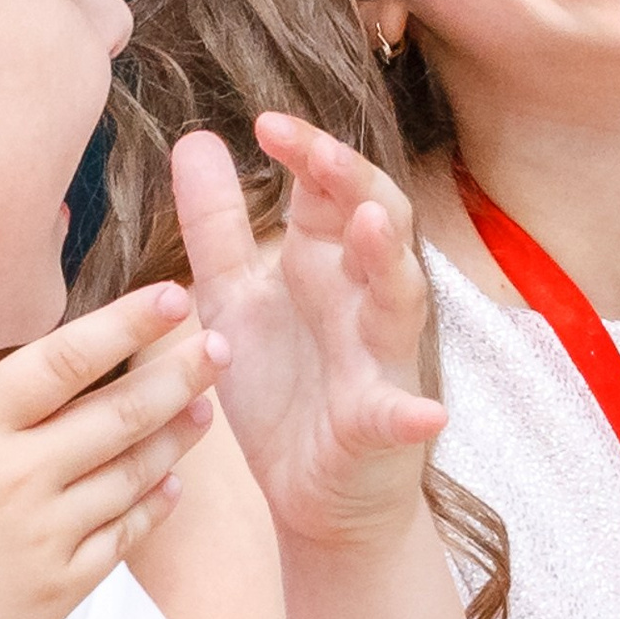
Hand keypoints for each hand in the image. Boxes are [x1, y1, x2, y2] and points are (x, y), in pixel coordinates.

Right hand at [0, 278, 218, 618]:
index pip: (64, 361)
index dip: (125, 325)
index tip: (170, 297)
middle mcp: (16, 480)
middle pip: (120, 414)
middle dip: (178, 374)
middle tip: (220, 345)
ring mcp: (43, 539)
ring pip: (132, 476)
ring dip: (175, 438)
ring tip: (206, 407)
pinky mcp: (56, 593)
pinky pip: (121, 540)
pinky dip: (151, 508)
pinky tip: (170, 486)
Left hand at [171, 114, 444, 549]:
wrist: (312, 496)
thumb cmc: (284, 391)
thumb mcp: (234, 299)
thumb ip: (217, 225)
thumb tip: (194, 138)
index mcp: (325, 264)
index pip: (329, 188)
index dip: (308, 151)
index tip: (264, 123)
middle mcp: (361, 299)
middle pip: (376, 220)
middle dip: (352, 180)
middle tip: (316, 150)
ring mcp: (379, 360)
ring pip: (398, 298)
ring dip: (388, 261)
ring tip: (372, 225)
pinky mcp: (381, 426)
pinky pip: (402, 416)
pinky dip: (414, 414)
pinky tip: (425, 413)